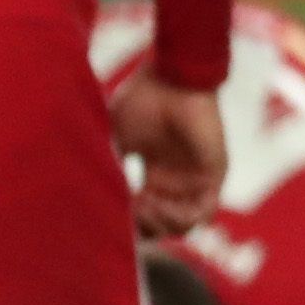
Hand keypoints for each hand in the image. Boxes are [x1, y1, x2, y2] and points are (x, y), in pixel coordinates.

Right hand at [113, 74, 226, 236]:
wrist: (172, 78)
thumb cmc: (142, 100)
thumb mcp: (117, 136)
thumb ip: (108, 163)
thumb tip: (91, 191)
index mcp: (155, 175)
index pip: (144, 214)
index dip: (129, 220)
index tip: (116, 210)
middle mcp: (176, 181)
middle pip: (163, 226)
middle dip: (145, 226)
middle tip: (132, 210)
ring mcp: (195, 180)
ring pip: (183, 226)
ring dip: (161, 225)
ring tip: (146, 207)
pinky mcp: (213, 175)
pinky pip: (204, 214)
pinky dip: (182, 219)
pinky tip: (161, 205)